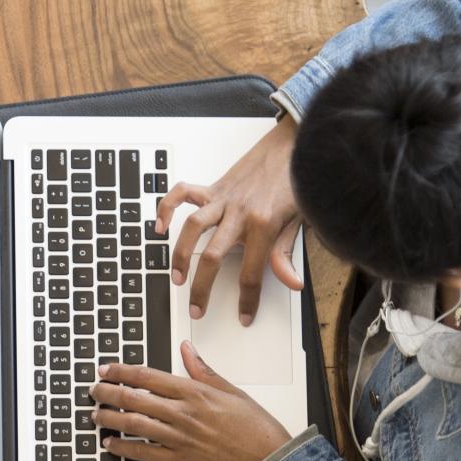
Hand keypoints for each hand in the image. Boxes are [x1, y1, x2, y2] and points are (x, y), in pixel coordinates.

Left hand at [91, 343, 294, 460]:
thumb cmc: (256, 429)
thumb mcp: (232, 391)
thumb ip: (203, 371)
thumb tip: (187, 350)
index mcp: (195, 392)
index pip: (147, 376)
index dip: (121, 371)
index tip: (106, 369)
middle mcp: (183, 414)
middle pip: (133, 398)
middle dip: (107, 392)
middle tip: (93, 390)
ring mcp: (179, 439)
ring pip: (134, 424)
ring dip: (109, 418)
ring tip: (95, 414)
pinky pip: (143, 453)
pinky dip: (123, 448)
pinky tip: (111, 444)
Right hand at [154, 118, 303, 324]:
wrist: (293, 145)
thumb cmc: (298, 182)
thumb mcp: (299, 222)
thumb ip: (287, 254)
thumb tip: (292, 283)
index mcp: (263, 224)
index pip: (251, 272)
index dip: (247, 299)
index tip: (244, 315)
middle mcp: (238, 212)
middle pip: (213, 257)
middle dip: (202, 288)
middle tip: (197, 309)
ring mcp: (223, 198)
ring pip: (193, 228)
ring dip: (180, 254)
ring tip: (177, 277)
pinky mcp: (214, 187)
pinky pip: (183, 194)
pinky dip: (167, 208)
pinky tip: (160, 226)